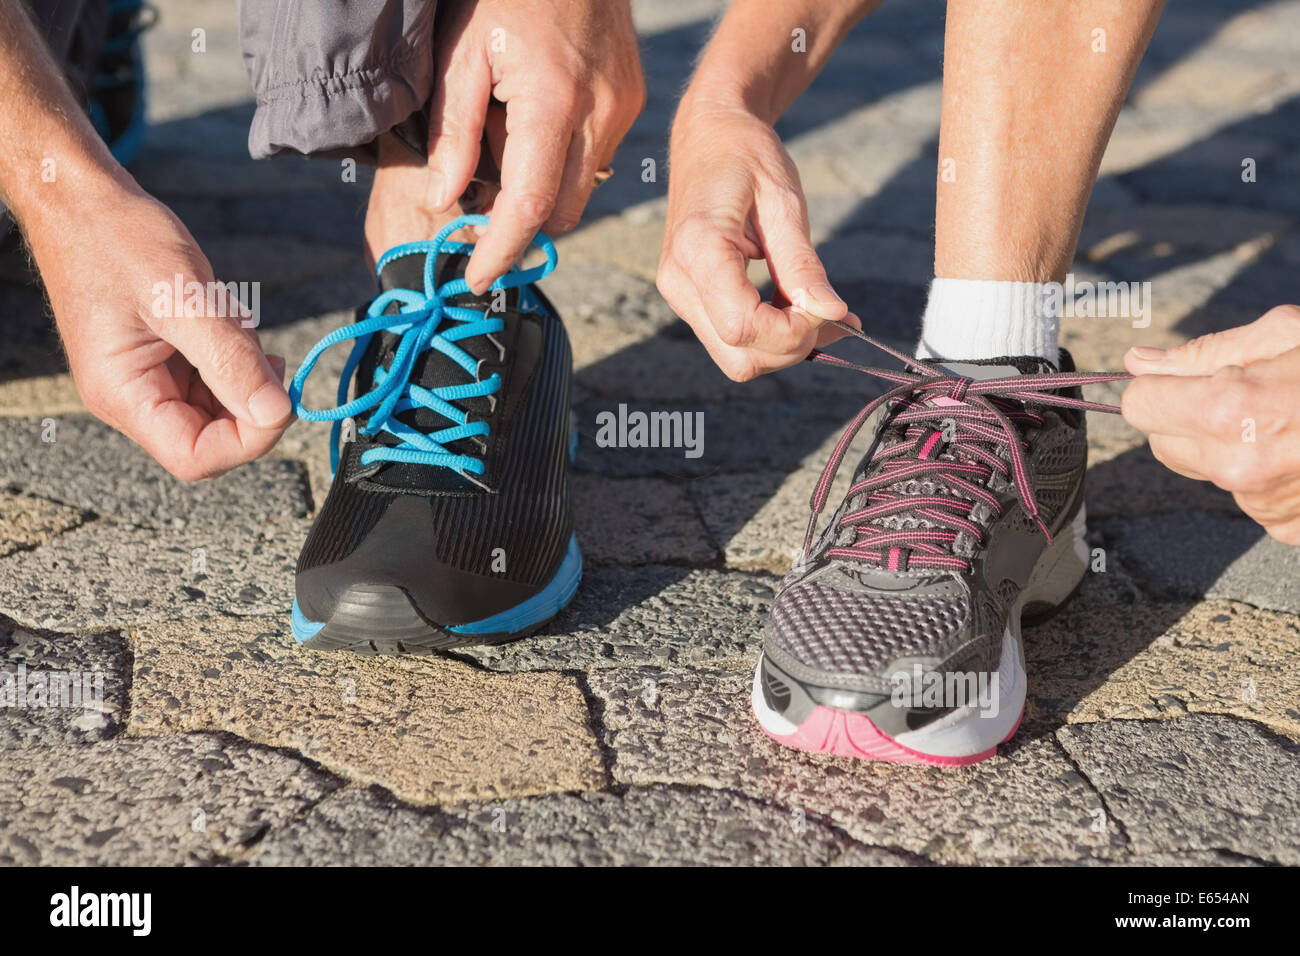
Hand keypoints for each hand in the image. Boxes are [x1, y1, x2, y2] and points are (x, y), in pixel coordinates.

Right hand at [29, 182, 291, 480]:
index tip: (281, 401)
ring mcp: (146, 381)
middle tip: (260, 351)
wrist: (82, 200)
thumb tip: (277, 411)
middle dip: (249, 401)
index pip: (195, 457)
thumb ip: (231, 360)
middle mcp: (132, 397)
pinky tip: (223, 318)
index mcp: (124, 394)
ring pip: (218, 408)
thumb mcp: (184, 298)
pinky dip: (231, 355)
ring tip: (229, 320)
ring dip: (242, 372)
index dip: (247, 442)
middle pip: (212, 439)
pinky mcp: (161, 361)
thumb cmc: (115, 239)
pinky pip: (211, 379)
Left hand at [425, 0, 644, 292]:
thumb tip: (446, 199)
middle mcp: (598, 111)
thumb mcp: (460, 54)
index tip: (476, 277)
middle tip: (480, 209)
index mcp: (552, 99)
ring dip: (544, 191)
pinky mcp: (633, 100)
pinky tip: (536, 124)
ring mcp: (624, 107)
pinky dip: (563, 160)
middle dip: (523, 224)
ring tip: (507, 144)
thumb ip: (453, 132)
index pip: (529, 204)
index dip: (501, 250)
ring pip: (582, 189)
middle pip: (563, 211)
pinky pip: (594, 157)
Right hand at [657, 101, 858, 381]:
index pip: (744, 327)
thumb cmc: (746, 155)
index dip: (794, 331)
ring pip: (736, 359)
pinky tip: (799, 308)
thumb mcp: (783, 201)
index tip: (830, 307)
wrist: (706, 134)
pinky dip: (771, 337)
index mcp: (699, 250)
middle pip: (740, 358)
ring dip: (783, 346)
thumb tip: (833, 313)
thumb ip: (803, 263)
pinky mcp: (690, 298)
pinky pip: (732, 340)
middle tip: (830, 312)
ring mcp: (680, 294)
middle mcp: (679, 282)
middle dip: (791, 347)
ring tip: (818, 308)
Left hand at [1122, 305, 1299, 544]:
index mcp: (1231, 411)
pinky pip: (1248, 498)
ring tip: (1289, 422)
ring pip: (1206, 471)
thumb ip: (1205, 351)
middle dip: (1188, 418)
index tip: (1181, 379)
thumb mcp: (1288, 334)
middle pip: (1163, 445)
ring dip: (1229, 447)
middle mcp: (1239, 467)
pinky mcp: (1285, 529)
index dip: (1160, 388)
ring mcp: (1263, 504)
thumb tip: (1139, 361)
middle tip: (1245, 394)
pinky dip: (1266, 476)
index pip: (1140, 405)